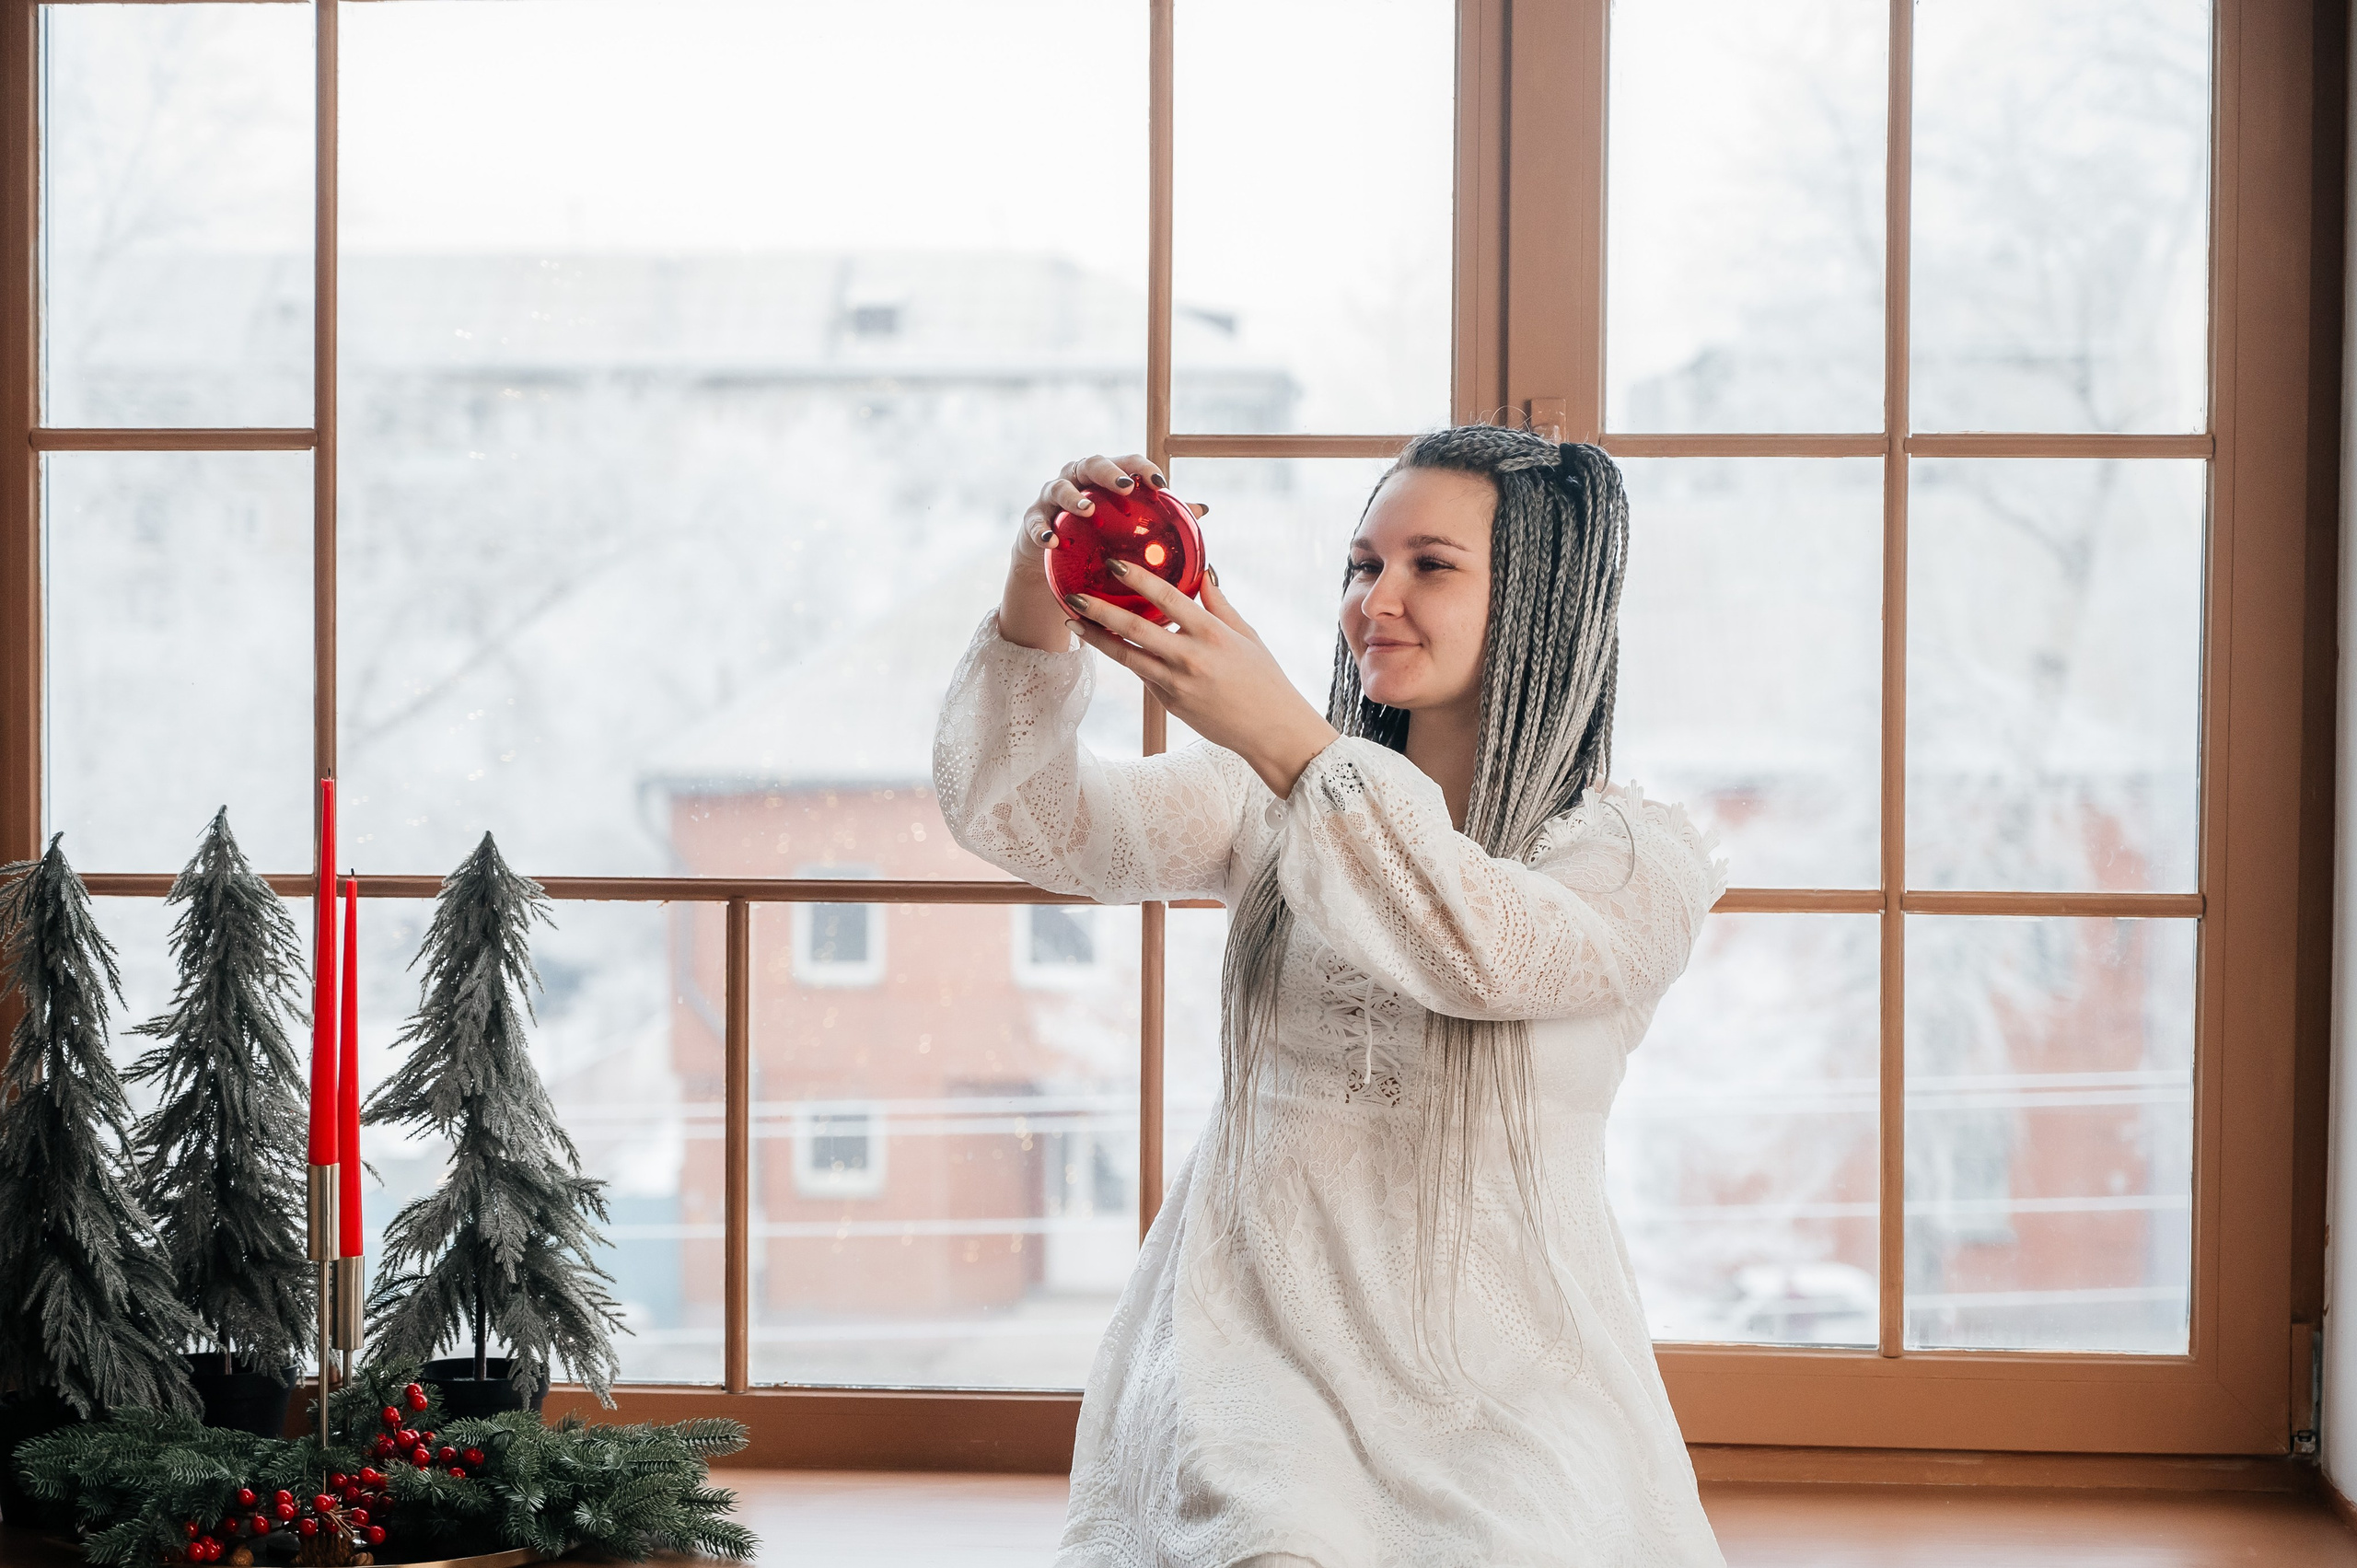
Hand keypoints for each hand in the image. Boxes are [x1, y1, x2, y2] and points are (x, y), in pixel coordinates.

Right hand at [999, 453, 1185, 652]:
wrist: (1052, 560)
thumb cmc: (1097, 536)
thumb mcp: (1127, 528)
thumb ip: (1160, 515)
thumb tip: (1202, 509)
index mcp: (1106, 478)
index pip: (1128, 463)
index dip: (1144, 469)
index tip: (1161, 484)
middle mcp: (1078, 479)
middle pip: (1092, 464)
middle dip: (1109, 473)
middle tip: (1125, 487)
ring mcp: (1051, 497)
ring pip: (1060, 487)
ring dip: (1073, 497)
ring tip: (1087, 510)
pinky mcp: (1031, 520)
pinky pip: (1034, 522)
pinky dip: (1042, 530)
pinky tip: (1053, 542)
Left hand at [1064, 560, 1339, 800]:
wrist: (1270, 730)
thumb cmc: (1264, 679)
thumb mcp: (1247, 635)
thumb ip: (1220, 605)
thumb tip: (1204, 573)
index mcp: (1212, 634)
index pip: (1167, 599)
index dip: (1138, 579)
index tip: (1114, 564)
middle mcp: (1190, 658)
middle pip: (1134, 629)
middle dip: (1099, 611)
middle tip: (1073, 596)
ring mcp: (1176, 684)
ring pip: (1127, 656)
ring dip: (1097, 639)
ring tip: (1074, 622)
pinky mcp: (1169, 704)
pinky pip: (1143, 675)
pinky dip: (1128, 658)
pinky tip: (1110, 645)